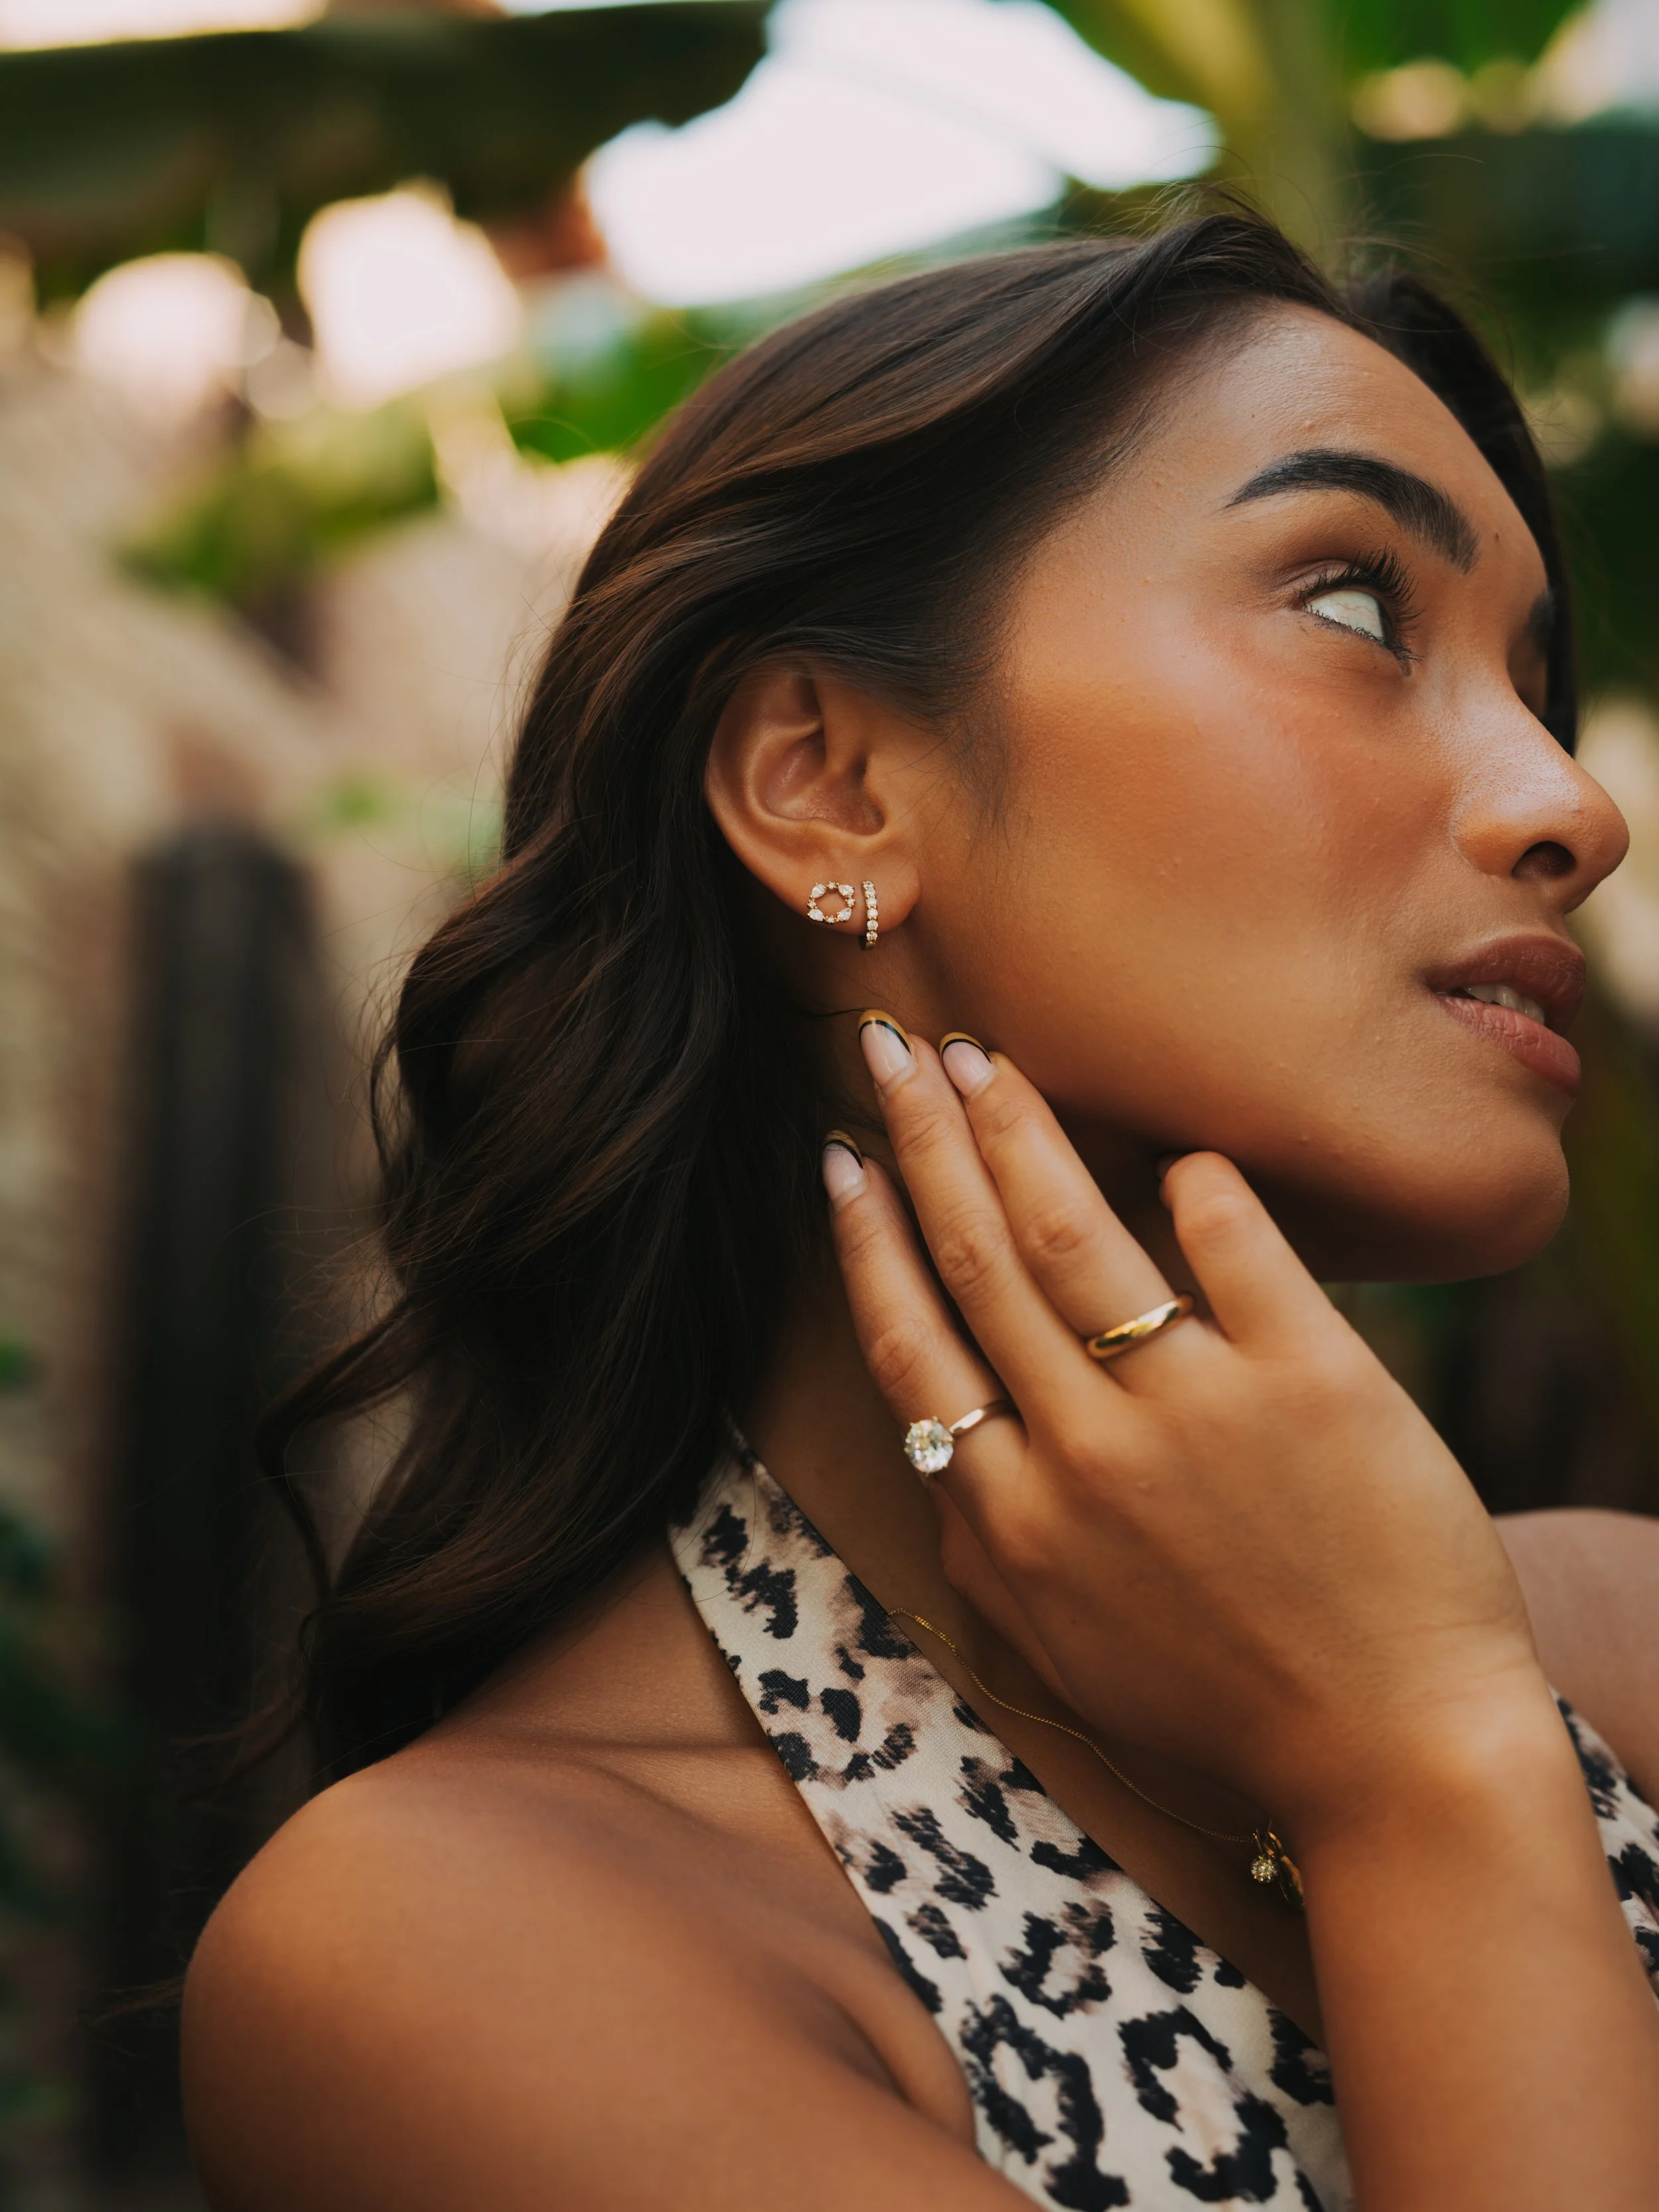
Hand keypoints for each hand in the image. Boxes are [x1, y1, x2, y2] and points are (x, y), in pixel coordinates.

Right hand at [826, 1016, 1551, 1846]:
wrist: (1398, 1759)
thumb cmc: (1226, 1709)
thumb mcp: (1062, 1649)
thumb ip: (984, 1546)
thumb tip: (935, 1440)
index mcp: (1014, 1521)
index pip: (912, 1347)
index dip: (868, 1240)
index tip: (842, 1161)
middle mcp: (1086, 1457)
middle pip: (978, 1263)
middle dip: (924, 1141)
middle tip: (893, 1051)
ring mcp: (1197, 1415)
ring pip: (1074, 1238)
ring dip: (1016, 1133)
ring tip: (982, 1060)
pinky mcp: (1316, 1387)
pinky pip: (1240, 1252)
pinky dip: (1203, 1190)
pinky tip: (1179, 1152)